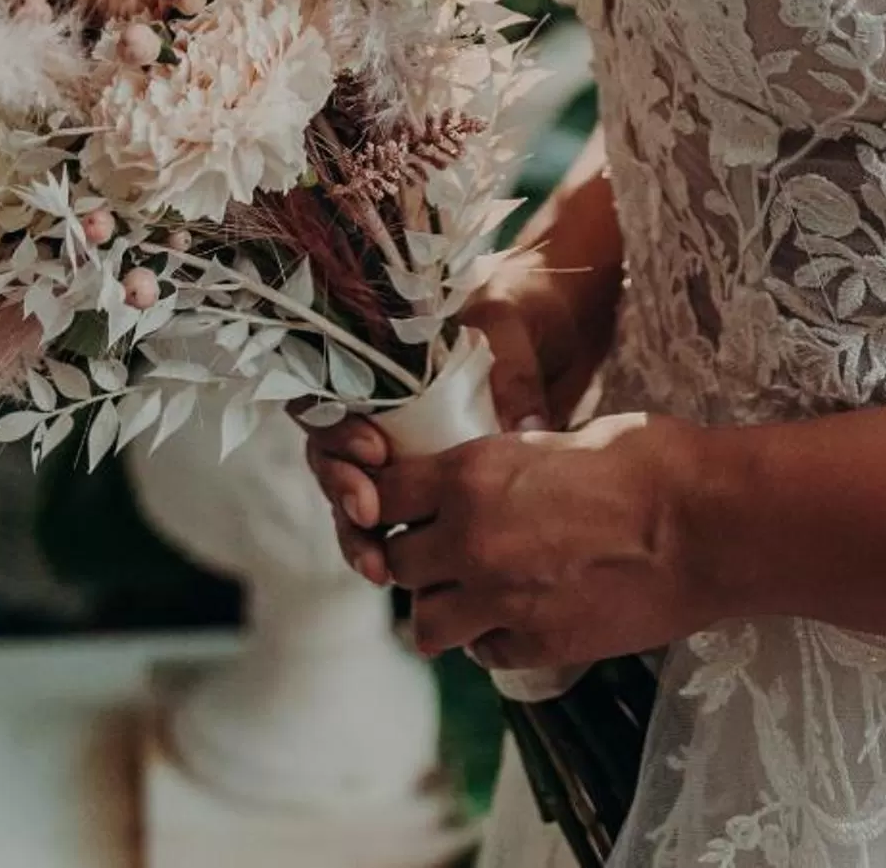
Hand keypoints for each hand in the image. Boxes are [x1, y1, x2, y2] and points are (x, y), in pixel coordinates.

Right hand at [301, 249, 603, 587]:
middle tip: (371, 516)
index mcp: (382, 356)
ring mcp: (400, 444)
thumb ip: (512, 375)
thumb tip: (523, 435)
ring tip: (381, 569)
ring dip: (357, 534)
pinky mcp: (428, 481)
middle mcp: (380, 404)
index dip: (337, 429)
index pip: (327, 393)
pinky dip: (388, 548)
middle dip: (342, 490)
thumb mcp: (513, 326)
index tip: (377, 452)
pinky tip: (396, 575)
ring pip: (353, 494)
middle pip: (330, 453)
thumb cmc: (523, 309)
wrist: (558, 325)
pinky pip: (392, 518)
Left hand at [373, 408, 710, 672]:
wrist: (704, 524)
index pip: (384, 495)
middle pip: (397, 564)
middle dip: (417, 559)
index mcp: (473, 474)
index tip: (407, 505)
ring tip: (478, 594)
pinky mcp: (538, 646)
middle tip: (448, 552)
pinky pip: (484, 655)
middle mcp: (471, 540)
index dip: (390, 501)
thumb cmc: (645, 460)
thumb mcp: (560, 438)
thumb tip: (491, 477)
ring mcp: (501, 600)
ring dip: (445, 609)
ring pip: (425, 625)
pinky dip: (492, 641)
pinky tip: (523, 617)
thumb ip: (508, 465)